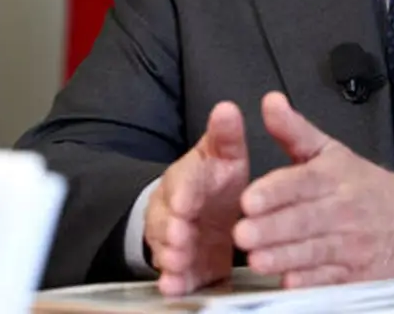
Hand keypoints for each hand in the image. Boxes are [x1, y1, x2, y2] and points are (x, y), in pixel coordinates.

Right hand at [145, 101, 248, 295]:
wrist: (202, 211)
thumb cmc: (215, 180)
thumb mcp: (224, 154)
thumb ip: (226, 136)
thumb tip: (227, 107)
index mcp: (189, 179)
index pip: (183, 182)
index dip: (183, 192)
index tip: (185, 203)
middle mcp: (174, 208)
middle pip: (166, 218)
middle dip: (172, 228)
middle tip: (180, 237)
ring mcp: (175, 238)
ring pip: (166, 247)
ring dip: (171, 256)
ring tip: (178, 262)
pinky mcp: (183, 265)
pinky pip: (174, 275)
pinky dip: (173, 281)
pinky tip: (174, 286)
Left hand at [233, 92, 393, 287]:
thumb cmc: (364, 186)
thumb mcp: (332, 151)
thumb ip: (295, 130)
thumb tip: (270, 103)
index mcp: (333, 176)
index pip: (302, 182)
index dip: (275, 191)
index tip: (249, 199)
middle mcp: (342, 209)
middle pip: (304, 219)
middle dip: (272, 228)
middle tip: (242, 233)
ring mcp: (351, 243)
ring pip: (314, 251)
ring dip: (284, 257)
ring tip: (257, 260)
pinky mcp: (357, 273)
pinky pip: (332, 279)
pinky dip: (311, 282)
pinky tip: (289, 283)